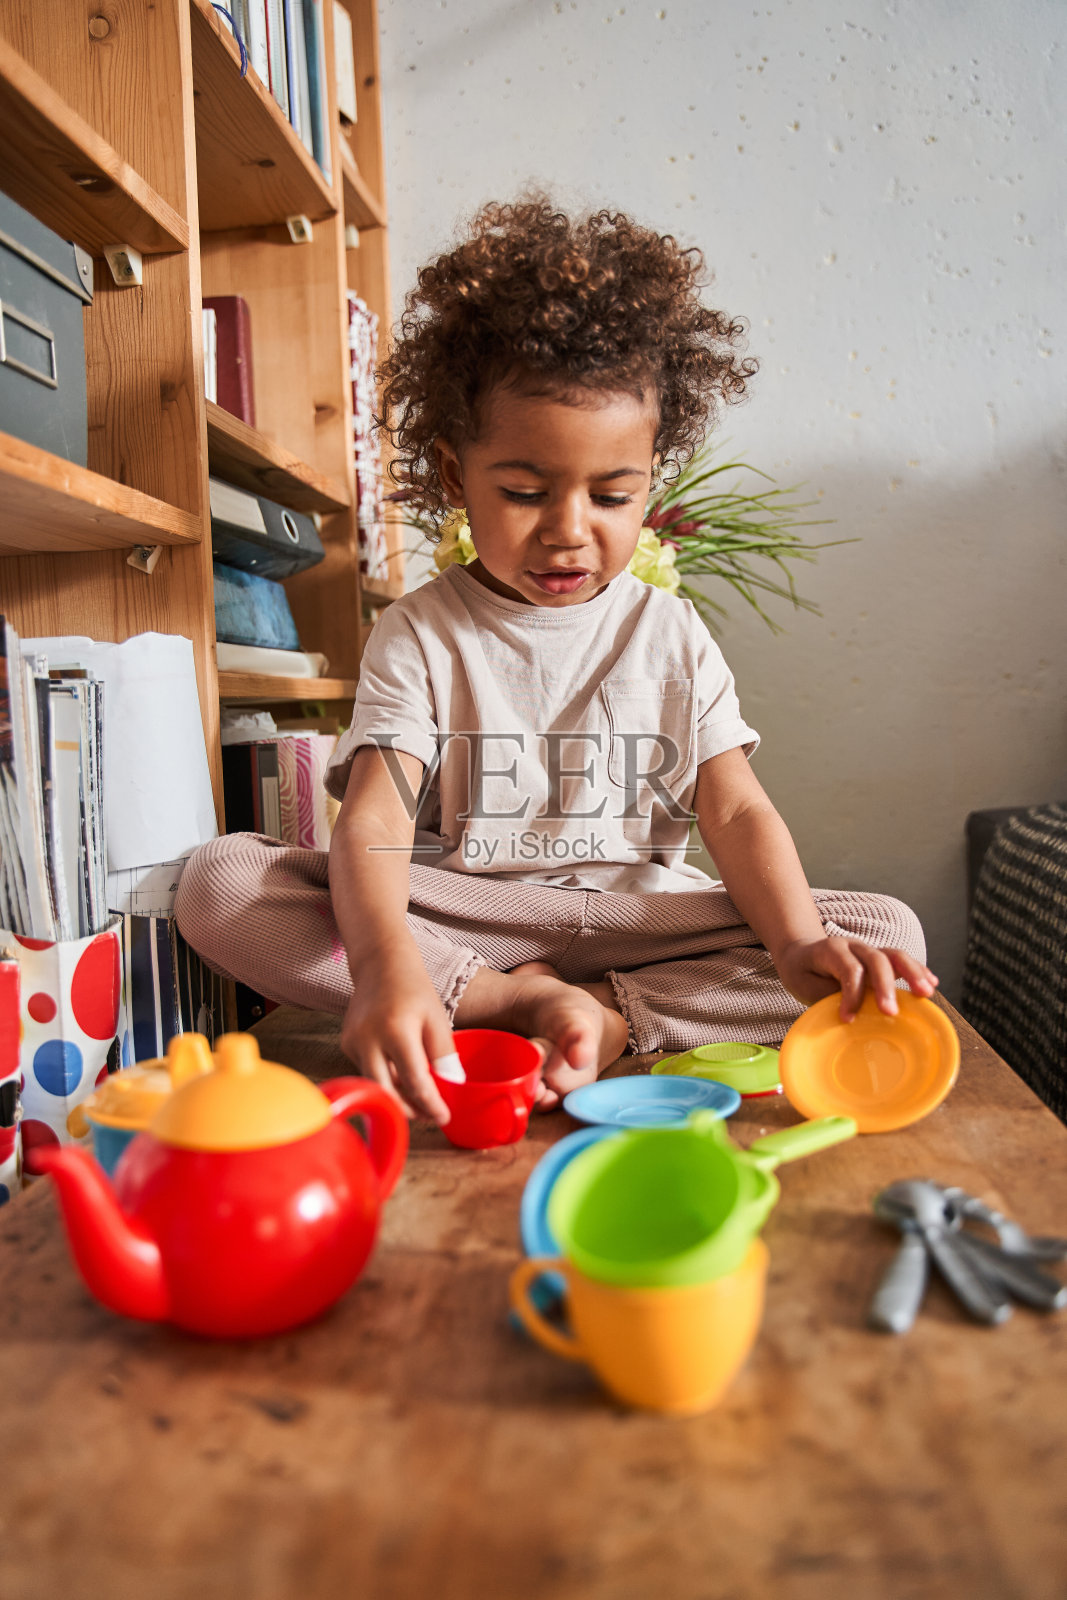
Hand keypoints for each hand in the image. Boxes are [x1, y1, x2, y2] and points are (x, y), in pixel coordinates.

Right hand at [341, 944, 456, 1124]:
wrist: (381, 965)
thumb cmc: (413, 990)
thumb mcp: (437, 1019)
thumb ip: (444, 1054)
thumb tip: (453, 1087)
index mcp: (395, 1030)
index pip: (414, 1080)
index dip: (430, 1104)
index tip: (444, 1117)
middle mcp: (368, 1038)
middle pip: (387, 1092)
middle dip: (409, 1110)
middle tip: (429, 1116)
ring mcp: (353, 1042)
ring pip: (376, 1084)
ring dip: (398, 1098)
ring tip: (420, 1101)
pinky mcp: (346, 1044)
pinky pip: (368, 1071)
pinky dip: (386, 1079)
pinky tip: (402, 1076)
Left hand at [774, 936, 938, 1022]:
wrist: (801, 954)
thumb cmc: (804, 973)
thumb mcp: (805, 986)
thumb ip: (829, 997)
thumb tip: (853, 1018)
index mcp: (831, 950)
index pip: (848, 968)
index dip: (851, 994)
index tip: (848, 1019)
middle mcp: (854, 946)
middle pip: (876, 959)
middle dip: (885, 986)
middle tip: (891, 1012)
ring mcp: (869, 950)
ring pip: (895, 955)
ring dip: (912, 974)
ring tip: (926, 993)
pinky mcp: (881, 959)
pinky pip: (902, 961)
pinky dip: (918, 970)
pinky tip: (931, 984)